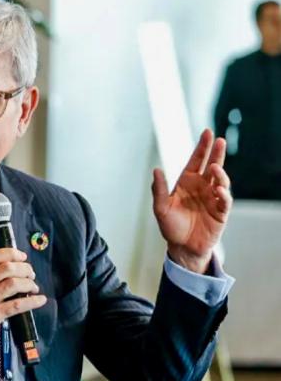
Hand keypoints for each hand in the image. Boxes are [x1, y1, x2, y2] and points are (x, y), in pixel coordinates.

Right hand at [0, 248, 46, 357]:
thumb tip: (2, 273)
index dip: (11, 253)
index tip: (21, 256)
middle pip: (7, 268)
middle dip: (24, 268)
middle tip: (30, 273)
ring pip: (13, 283)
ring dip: (28, 283)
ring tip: (33, 287)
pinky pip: (16, 305)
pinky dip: (31, 302)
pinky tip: (39, 300)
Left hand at [151, 129, 232, 272]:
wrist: (182, 248)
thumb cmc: (170, 226)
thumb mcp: (160, 208)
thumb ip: (159, 190)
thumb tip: (156, 170)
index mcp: (187, 182)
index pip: (196, 161)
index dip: (202, 147)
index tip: (207, 132)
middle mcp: (201, 187)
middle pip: (211, 165)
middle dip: (216, 153)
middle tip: (219, 140)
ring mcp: (212, 198)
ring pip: (220, 181)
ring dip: (219, 173)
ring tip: (215, 168)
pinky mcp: (221, 212)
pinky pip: (225, 200)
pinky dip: (223, 194)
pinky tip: (219, 190)